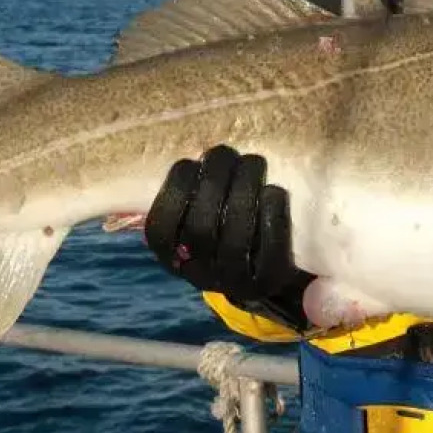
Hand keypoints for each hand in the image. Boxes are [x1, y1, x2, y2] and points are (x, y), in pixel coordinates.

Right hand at [143, 144, 306, 302]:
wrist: (262, 269)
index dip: (173, 192)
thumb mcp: (196, 213)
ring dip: (245, 191)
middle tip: (225, 152)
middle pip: (201, 229)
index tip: (189, 163)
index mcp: (173, 257)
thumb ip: (189, 191)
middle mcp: (200, 274)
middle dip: (213, 181)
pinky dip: (272, 214)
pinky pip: (271, 250)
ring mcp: (234, 282)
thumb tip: (195, 151)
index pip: (159, 230)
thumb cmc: (222, 224)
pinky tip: (273, 190)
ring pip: (236, 239)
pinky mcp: (270, 281)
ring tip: (253, 162)